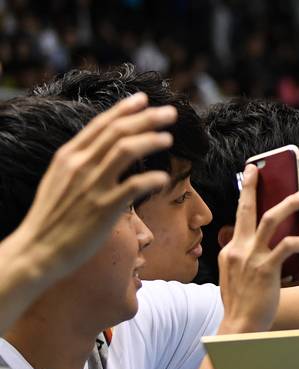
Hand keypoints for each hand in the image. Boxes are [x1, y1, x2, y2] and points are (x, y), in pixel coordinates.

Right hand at [16, 92, 174, 282]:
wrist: (37, 249)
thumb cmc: (51, 218)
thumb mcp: (59, 180)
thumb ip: (80, 163)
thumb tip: (100, 151)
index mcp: (68, 156)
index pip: (101, 125)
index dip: (125, 109)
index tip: (144, 99)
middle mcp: (80, 165)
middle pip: (118, 131)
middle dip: (147, 118)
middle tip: (170, 112)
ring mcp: (92, 186)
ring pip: (126, 150)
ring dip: (151, 140)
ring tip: (168, 138)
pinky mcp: (104, 209)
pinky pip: (134, 187)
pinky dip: (152, 178)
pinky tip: (164, 177)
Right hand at [217, 164, 298, 332]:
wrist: (240, 326)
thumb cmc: (243, 303)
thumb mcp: (236, 276)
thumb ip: (245, 258)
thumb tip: (262, 244)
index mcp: (230, 250)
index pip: (240, 217)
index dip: (246, 195)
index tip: (251, 176)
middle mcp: (238, 249)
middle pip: (248, 209)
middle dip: (254, 186)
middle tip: (263, 168)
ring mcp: (251, 258)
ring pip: (270, 219)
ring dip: (289, 204)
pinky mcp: (266, 269)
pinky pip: (287, 246)